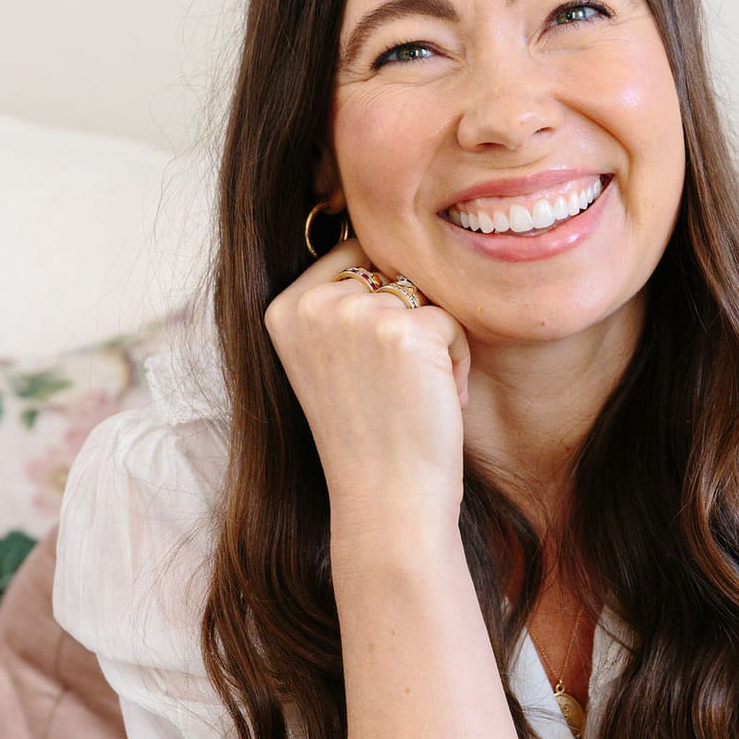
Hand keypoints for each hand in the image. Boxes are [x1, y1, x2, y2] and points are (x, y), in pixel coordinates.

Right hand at [264, 239, 470, 528]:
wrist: (385, 502)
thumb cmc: (366, 437)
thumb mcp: (328, 361)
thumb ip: (337, 304)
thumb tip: (378, 235)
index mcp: (282, 308)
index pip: (353, 255)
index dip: (382, 307)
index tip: (370, 373)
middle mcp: (312, 304)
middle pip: (392, 270)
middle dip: (409, 323)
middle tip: (393, 389)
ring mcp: (356, 313)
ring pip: (427, 296)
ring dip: (436, 344)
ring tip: (411, 397)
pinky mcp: (403, 330)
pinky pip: (454, 322)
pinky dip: (457, 362)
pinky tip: (432, 403)